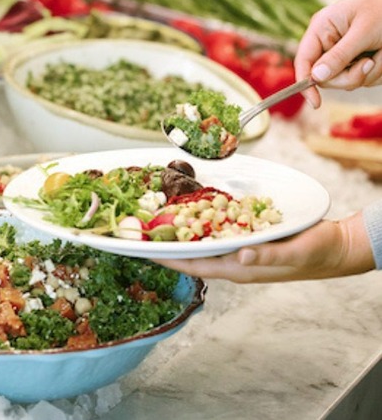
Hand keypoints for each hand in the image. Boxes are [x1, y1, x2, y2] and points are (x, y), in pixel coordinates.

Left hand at [152, 212, 374, 282]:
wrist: (337, 246)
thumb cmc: (318, 252)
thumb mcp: (295, 252)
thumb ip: (267, 255)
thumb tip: (240, 255)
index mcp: (239, 269)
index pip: (194, 265)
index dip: (168, 259)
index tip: (143, 251)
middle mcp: (234, 260)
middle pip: (191, 254)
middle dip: (166, 244)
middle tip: (140, 230)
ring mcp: (240, 249)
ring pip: (202, 241)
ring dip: (180, 231)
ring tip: (155, 219)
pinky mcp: (248, 236)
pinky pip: (218, 230)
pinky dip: (201, 221)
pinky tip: (189, 209)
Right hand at [294, 0, 381, 108]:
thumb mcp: (363, 32)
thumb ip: (340, 55)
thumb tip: (317, 77)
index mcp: (321, 29)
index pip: (304, 61)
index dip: (306, 83)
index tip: (315, 103)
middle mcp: (327, 43)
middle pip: (326, 77)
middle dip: (350, 76)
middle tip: (370, 63)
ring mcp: (342, 53)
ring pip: (346, 81)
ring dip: (369, 73)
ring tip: (381, 52)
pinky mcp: (356, 61)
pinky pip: (361, 79)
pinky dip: (376, 72)